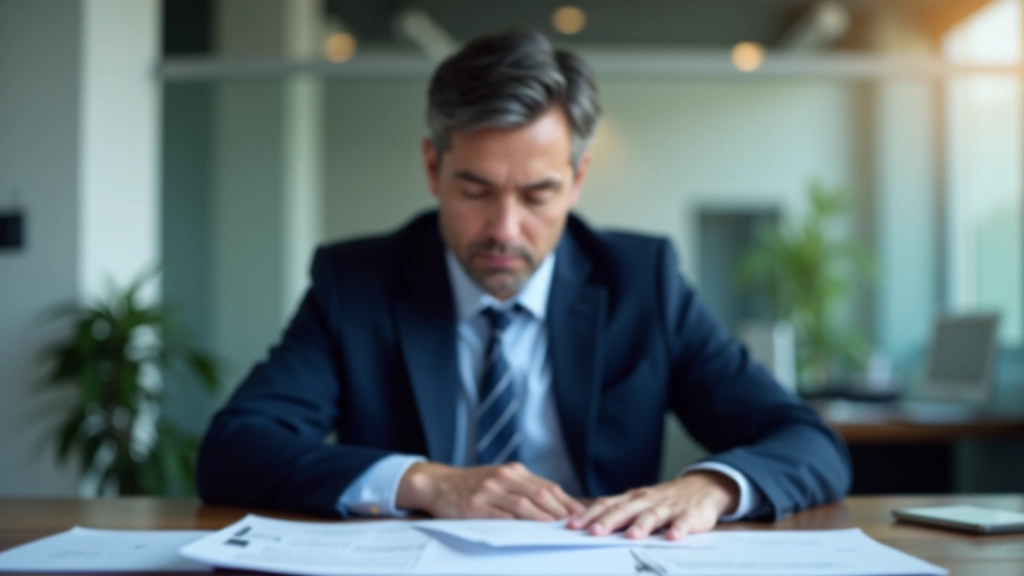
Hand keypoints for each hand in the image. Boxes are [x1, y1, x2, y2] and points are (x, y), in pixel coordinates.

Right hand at [396, 461, 584, 520]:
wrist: (438, 484)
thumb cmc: (473, 485)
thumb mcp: (499, 478)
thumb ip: (523, 488)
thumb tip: (553, 504)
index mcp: (513, 471)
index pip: (546, 487)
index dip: (565, 501)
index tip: (579, 513)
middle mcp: (503, 477)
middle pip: (540, 494)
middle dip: (560, 511)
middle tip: (574, 524)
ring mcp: (489, 490)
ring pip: (524, 505)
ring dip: (543, 519)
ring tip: (557, 530)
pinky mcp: (475, 506)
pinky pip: (501, 517)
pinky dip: (518, 525)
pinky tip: (529, 532)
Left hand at [568, 471, 738, 539]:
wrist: (701, 488)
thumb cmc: (662, 500)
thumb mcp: (638, 502)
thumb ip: (617, 512)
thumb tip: (587, 526)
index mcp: (632, 498)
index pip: (606, 505)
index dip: (589, 515)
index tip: (572, 526)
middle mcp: (646, 500)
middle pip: (625, 510)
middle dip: (608, 521)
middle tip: (593, 532)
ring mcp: (668, 507)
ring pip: (652, 515)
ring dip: (641, 525)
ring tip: (632, 536)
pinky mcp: (689, 515)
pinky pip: (683, 522)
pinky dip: (678, 529)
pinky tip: (673, 536)